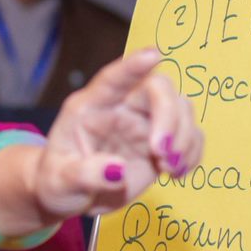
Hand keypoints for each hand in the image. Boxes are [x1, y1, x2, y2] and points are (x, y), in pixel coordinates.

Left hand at [33, 47, 201, 217]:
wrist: (73, 196)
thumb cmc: (59, 181)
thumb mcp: (60, 183)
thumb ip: (86, 175)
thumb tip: (117, 171)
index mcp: (89, 107)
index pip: (111, 80)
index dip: (132, 66)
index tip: (154, 55)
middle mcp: (120, 107)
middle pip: (157, 89)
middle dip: (169, 117)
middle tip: (162, 153)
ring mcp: (144, 122)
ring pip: (181, 108)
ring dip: (184, 138)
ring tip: (168, 168)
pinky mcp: (162, 142)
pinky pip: (190, 135)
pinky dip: (192, 152)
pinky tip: (177, 173)